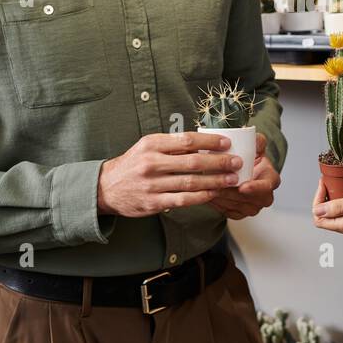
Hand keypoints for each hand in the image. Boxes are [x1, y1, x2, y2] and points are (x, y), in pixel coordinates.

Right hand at [96, 132, 243, 216]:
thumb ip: (172, 145)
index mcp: (151, 144)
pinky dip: (201, 197)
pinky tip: (214, 194)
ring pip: (190, 182)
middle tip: (237, 162)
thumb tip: (204, 143)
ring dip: (215, 181)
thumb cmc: (133, 164)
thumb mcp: (147, 147)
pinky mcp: (152, 203)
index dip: (210, 141)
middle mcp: (151, 163)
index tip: (227, 143)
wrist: (105, 188)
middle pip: (192, 162)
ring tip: (232, 179)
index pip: (186, 140)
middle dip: (219, 162)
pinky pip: (182, 200)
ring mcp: (151, 184)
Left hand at [209, 132, 280, 219]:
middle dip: (231, 192)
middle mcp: (264, 197)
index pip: (266, 186)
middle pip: (246, 198)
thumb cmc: (251, 159)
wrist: (244, 172)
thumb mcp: (257, 147)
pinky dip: (216, 203)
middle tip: (216, 184)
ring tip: (207, 187)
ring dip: (221, 197)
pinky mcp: (239, 214)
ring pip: (234, 205)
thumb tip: (254, 139)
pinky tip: (207, 193)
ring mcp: (251, 208)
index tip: (243, 186)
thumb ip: (258, 141)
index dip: (255, 188)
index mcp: (271, 180)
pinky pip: (225, 211)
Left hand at [311, 179, 342, 237]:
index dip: (317, 201)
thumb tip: (317, 211)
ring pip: (339, 215)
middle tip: (330, 182)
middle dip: (325, 199)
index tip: (324, 184)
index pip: (319, 219)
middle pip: (327, 218)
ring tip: (340, 185)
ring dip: (336, 200)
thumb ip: (338, 206)